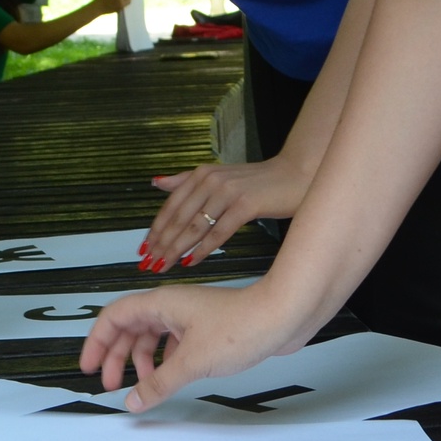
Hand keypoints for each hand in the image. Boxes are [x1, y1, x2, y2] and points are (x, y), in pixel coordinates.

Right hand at [80, 279, 305, 406]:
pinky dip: (164, 361)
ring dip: (140, 360)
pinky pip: (173, 344)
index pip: (113, 317)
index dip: (96, 342)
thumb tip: (132, 402)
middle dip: (116, 356)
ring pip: (152, 337)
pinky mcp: (206, 329)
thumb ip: (158, 383)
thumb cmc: (240, 327)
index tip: (88, 368)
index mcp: (160, 304)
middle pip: (129, 328)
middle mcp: (170, 306)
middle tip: (109, 385)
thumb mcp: (192, 361)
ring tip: (140, 386)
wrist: (282, 317)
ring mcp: (189, 317)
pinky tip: (169, 378)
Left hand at [139, 155, 312, 270]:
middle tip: (150, 264)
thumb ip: (187, 180)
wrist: (296, 176)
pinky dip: (202, 249)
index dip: (156, 229)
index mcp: (202, 174)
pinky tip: (191, 262)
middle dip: (162, 243)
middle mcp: (211, 180)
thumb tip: (156, 182)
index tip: (144, 249)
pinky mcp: (246, 205)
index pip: (171, 205)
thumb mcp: (219, 176)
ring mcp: (228, 192)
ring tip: (164, 266)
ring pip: (195, 226)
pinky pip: (218, 232)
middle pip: (179, 218)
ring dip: (176, 249)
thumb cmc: (258, 182)